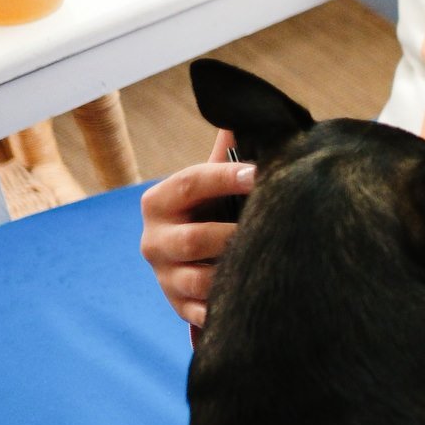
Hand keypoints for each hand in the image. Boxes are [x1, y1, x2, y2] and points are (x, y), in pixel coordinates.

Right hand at [139, 131, 253, 327]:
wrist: (194, 258)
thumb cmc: (211, 210)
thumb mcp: (211, 181)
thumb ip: (226, 152)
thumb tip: (242, 112)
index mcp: (160, 201)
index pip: (190, 182)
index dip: (225, 178)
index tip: (261, 174)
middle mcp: (154, 240)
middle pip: (193, 239)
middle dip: (233, 235)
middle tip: (270, 229)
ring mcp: (165, 277)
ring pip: (201, 280)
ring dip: (234, 275)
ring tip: (267, 264)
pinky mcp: (181, 307)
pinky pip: (205, 313)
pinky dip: (228, 308)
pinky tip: (255, 300)